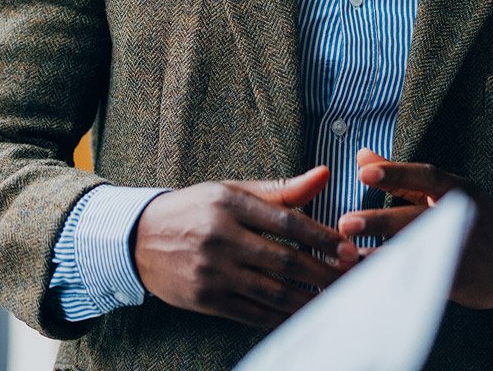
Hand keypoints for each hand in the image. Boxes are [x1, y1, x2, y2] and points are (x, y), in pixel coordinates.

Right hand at [133, 166, 355, 328]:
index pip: (285, 221)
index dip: (321, 236)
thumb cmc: (195, 210)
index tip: (347, 248)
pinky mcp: (206, 298)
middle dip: (323, 272)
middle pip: (284, 259)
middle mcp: (220, 236)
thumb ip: (279, 190)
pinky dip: (282, 317)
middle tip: (352, 279)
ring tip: (334, 301)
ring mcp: (212, 270)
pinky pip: (253, 313)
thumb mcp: (231, 191)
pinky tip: (301, 315)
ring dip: (309, 300)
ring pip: (273, 291)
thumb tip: (325, 175)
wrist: (140, 239)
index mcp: (228, 202)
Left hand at [337, 148, 492, 309]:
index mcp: (455, 189)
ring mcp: (461, 250)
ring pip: (419, 253)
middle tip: (346, 223)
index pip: (424, 177)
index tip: (363, 173)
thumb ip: (399, 177)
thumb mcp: (443, 190)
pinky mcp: (461, 279)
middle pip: (417, 218)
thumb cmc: (473, 217)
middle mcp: (459, 217)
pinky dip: (400, 279)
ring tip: (351, 256)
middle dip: (381, 222)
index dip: (395, 174)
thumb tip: (362, 156)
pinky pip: (426, 280)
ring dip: (384, 256)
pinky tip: (373, 279)